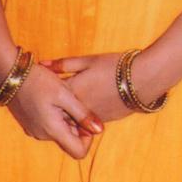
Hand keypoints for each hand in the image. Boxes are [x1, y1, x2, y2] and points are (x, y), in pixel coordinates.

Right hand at [5, 61, 103, 158]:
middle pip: (69, 140)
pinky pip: (49, 125)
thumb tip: (100, 130)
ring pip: (59, 131)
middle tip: (74, 102)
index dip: (88, 138)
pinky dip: (55, 114)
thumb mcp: (64, 93)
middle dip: (76, 124)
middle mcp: (42, 135)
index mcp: (52, 130)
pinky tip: (52, 97)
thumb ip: (82, 113)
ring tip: (62, 97)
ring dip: (66, 118)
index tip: (86, 118)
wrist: (10, 72)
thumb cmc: (39, 80)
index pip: (78, 151)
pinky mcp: (30, 123)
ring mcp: (34, 129)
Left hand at [39, 51, 158, 124]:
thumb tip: (43, 64)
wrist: (143, 81)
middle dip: (53, 104)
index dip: (44, 88)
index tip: (38, 83)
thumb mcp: (88, 60)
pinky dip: (81, 114)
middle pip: (59, 111)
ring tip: (66, 100)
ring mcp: (91, 117)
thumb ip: (64, 64)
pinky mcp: (103, 120)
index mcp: (73, 91)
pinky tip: (86, 102)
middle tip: (48, 95)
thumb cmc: (115, 66)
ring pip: (72, 118)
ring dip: (67, 111)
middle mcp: (79, 108)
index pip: (50, 95)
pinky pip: (86, 121)